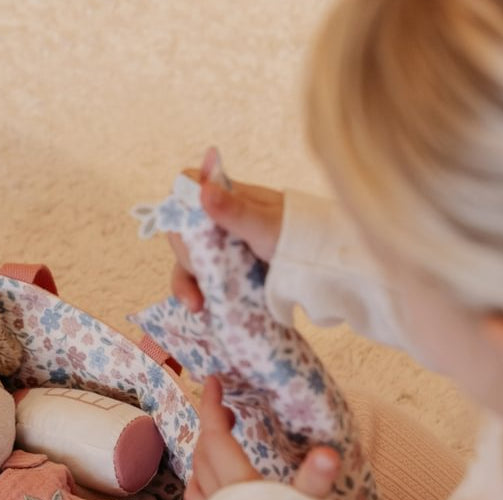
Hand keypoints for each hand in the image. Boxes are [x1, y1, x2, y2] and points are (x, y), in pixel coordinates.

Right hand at [169, 154, 284, 311]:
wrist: (322, 264)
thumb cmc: (298, 236)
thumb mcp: (266, 224)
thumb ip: (235, 210)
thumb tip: (203, 190)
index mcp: (228, 197)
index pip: (188, 188)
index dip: (180, 205)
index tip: (186, 229)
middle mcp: (219, 220)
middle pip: (183, 229)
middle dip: (186, 254)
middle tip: (200, 271)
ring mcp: (220, 247)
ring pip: (188, 259)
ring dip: (186, 281)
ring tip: (195, 304)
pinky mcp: (223, 271)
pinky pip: (199, 280)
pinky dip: (195, 293)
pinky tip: (199, 307)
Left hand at [184, 377, 341, 499]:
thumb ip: (315, 480)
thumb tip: (328, 453)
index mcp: (237, 482)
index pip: (215, 435)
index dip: (211, 405)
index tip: (211, 381)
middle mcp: (217, 496)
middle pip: (204, 451)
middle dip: (211, 424)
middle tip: (227, 409)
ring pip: (197, 473)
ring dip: (205, 450)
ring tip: (218, 440)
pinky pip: (196, 497)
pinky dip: (200, 479)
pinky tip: (208, 483)